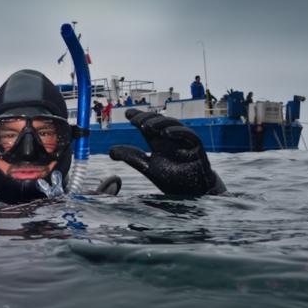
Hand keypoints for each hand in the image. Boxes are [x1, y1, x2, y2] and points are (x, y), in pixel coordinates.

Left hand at [109, 110, 224, 195]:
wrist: (192, 192)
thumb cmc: (172, 177)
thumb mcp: (147, 167)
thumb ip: (131, 157)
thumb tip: (110, 151)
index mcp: (158, 141)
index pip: (147, 125)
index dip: (138, 117)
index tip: (127, 114)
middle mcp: (170, 138)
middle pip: (159, 122)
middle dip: (146, 118)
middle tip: (134, 120)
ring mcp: (183, 141)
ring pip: (173, 125)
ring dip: (159, 123)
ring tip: (146, 126)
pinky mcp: (196, 148)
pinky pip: (190, 135)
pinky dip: (178, 132)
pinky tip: (166, 133)